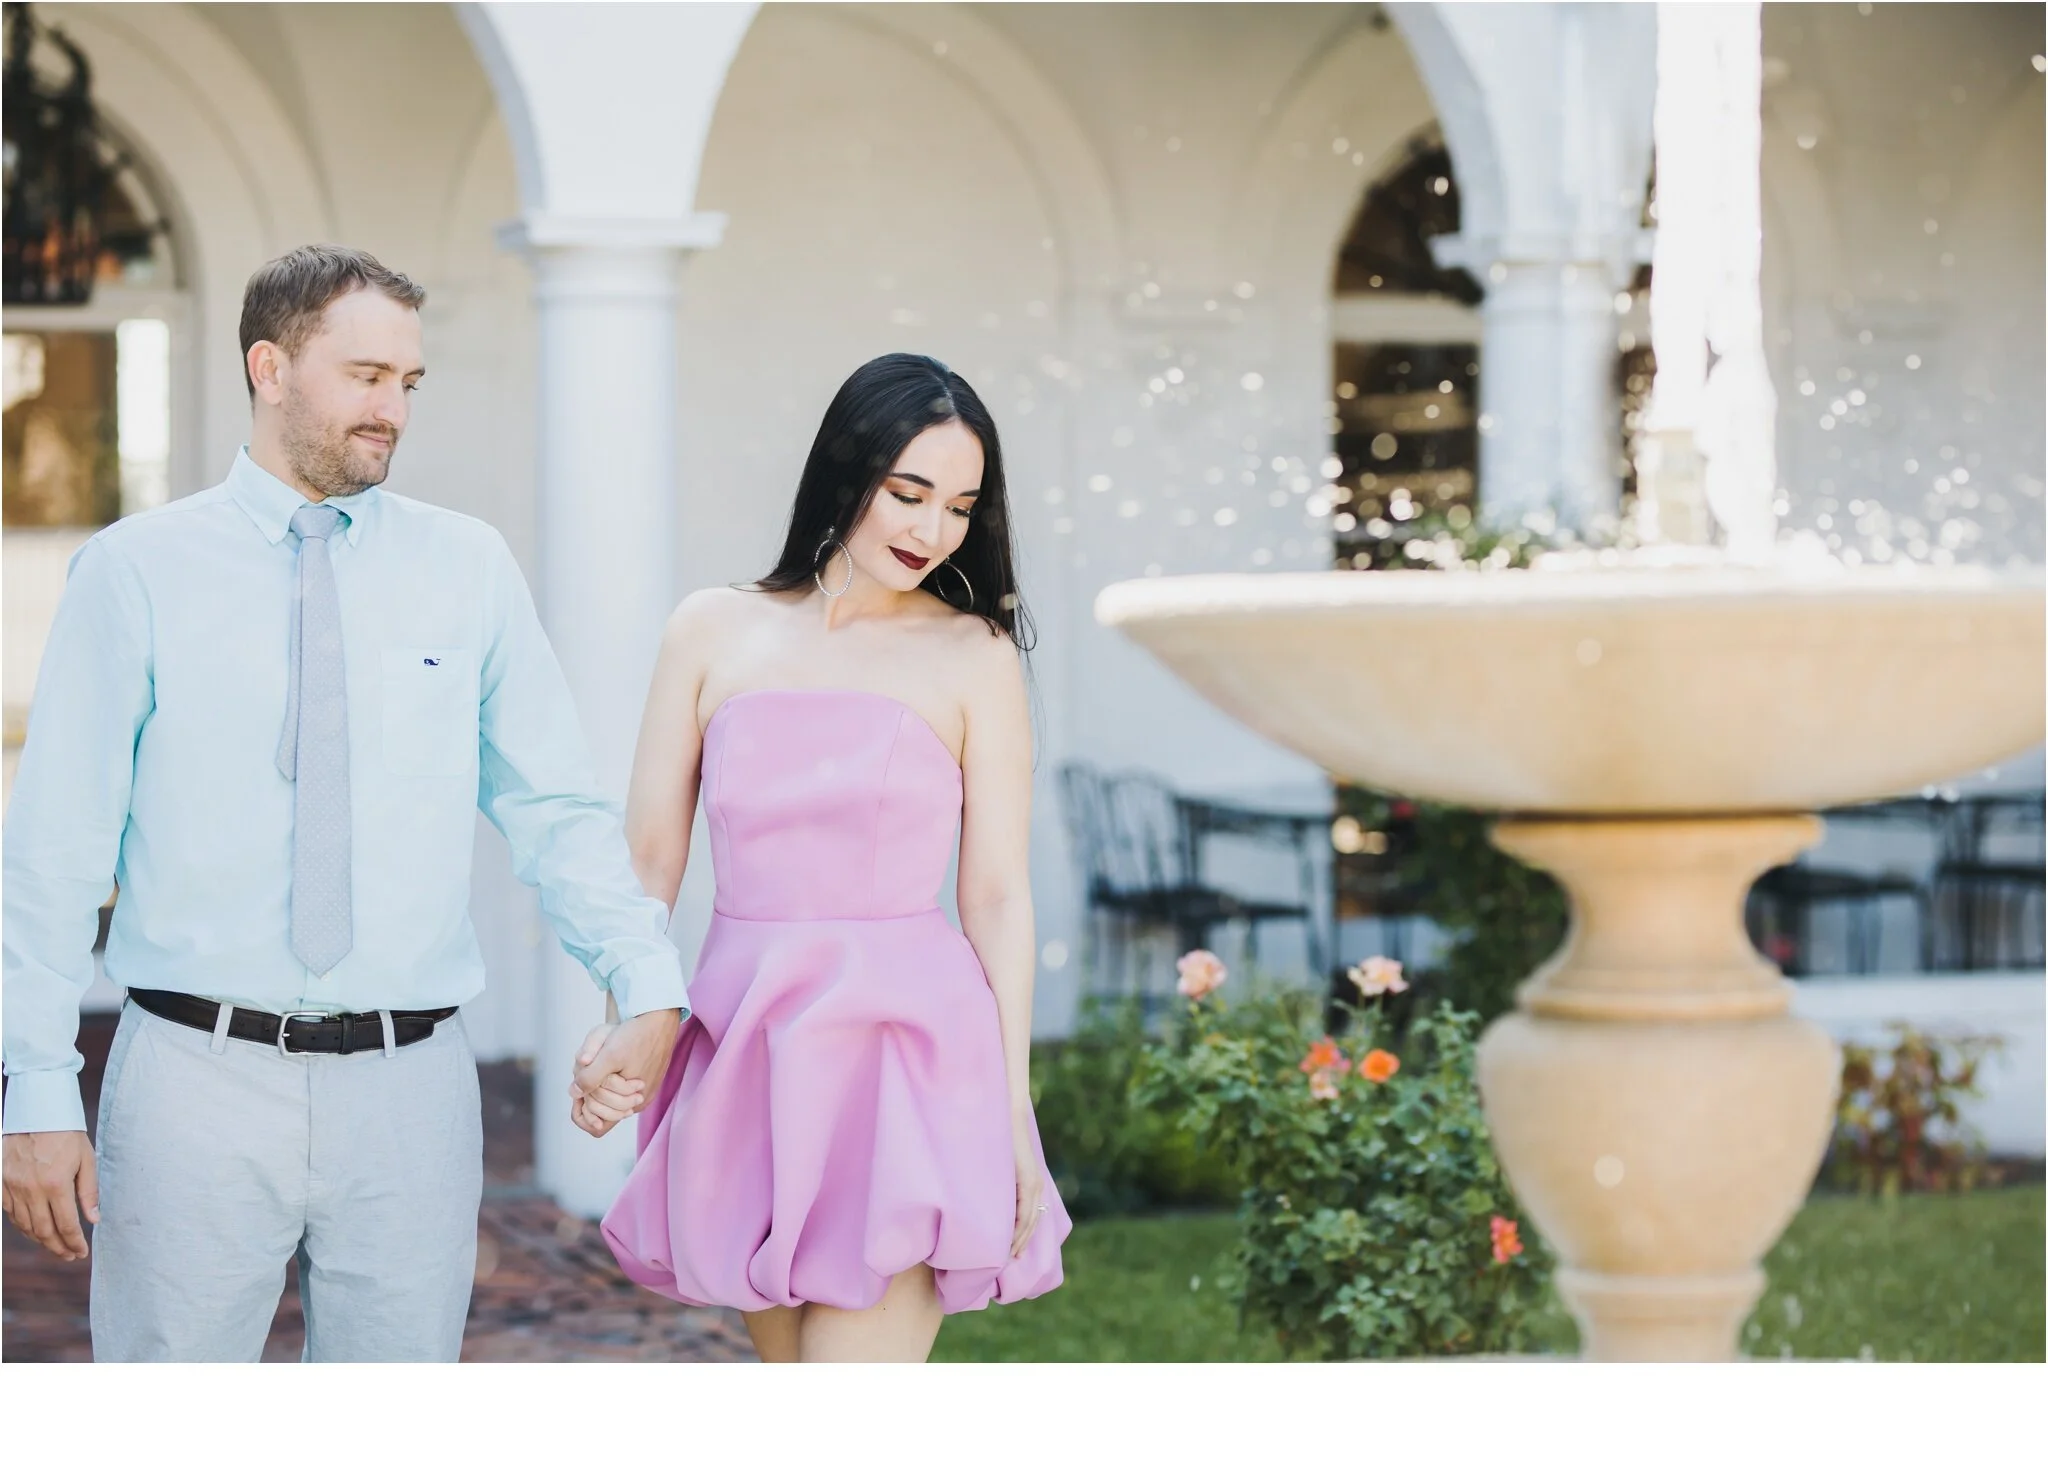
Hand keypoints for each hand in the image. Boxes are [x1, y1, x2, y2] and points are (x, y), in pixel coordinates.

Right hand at [3, 1131, 99, 1260]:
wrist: (36, 1113)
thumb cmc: (67, 1135)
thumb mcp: (86, 1160)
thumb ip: (89, 1192)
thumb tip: (94, 1220)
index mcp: (56, 1183)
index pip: (66, 1224)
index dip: (74, 1242)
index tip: (81, 1252)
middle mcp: (31, 1189)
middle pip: (43, 1231)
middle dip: (58, 1247)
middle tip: (70, 1255)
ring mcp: (12, 1187)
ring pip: (25, 1225)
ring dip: (40, 1240)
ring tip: (55, 1246)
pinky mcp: (1, 1183)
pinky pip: (11, 1213)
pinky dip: (23, 1226)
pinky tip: (35, 1230)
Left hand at [569, 1008, 681, 1137]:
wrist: (659, 1018)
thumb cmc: (636, 1035)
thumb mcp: (609, 1055)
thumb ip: (589, 1077)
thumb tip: (574, 1092)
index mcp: (631, 1103)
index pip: (597, 1126)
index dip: (583, 1110)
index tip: (580, 1087)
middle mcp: (637, 1103)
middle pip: (602, 1112)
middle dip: (590, 1092)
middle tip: (589, 1066)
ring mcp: (641, 1093)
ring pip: (609, 1098)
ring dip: (598, 1082)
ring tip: (598, 1059)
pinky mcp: (643, 1080)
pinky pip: (618, 1088)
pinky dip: (608, 1076)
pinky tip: (608, 1058)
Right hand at [1009, 1119, 1045, 1258]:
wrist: (1008, 1116)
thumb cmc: (1001, 1139)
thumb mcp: (1002, 1168)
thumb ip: (1002, 1184)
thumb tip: (992, 1202)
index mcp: (1031, 1184)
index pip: (1029, 1219)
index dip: (1022, 1238)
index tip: (1012, 1254)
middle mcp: (1037, 1186)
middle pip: (1031, 1224)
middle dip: (1020, 1243)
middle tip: (1010, 1261)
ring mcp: (1034, 1183)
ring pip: (1029, 1221)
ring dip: (1019, 1239)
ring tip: (1007, 1255)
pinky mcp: (1028, 1180)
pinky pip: (1024, 1210)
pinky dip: (1017, 1227)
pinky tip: (1008, 1238)